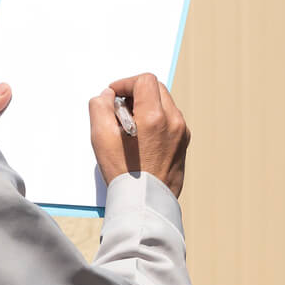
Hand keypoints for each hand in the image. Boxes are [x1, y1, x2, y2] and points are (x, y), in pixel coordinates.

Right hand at [88, 74, 189, 197]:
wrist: (145, 204)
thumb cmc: (123, 173)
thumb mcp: (101, 137)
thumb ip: (100, 107)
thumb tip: (108, 96)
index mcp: (154, 116)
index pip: (144, 81)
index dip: (125, 84)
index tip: (114, 96)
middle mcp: (173, 121)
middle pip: (156, 89)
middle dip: (136, 93)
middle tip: (120, 110)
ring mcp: (182, 133)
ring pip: (165, 104)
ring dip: (146, 106)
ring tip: (129, 127)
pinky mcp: (183, 144)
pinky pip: (170, 121)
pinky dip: (156, 120)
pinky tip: (141, 138)